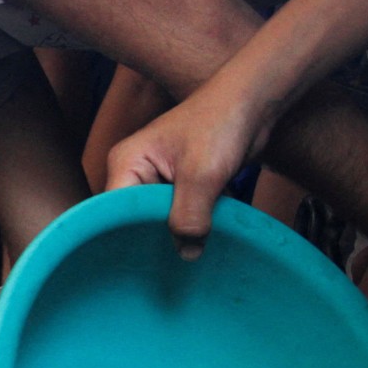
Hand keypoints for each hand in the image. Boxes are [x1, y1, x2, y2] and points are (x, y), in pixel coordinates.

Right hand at [105, 88, 267, 259]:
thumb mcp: (201, 175)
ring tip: (194, 254)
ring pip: (163, 219)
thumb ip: (189, 216)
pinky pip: (182, 213)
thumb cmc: (220, 124)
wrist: (254, 103)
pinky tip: (208, 241)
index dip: (129, 237)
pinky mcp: (183, 185)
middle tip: (175, 264)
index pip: (114, 211)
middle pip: (137, 218)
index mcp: (127, 163)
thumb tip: (187, 255)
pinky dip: (196, 224)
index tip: (148, 263)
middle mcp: (137, 171)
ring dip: (181, 232)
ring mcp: (160, 178)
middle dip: (158, 238)